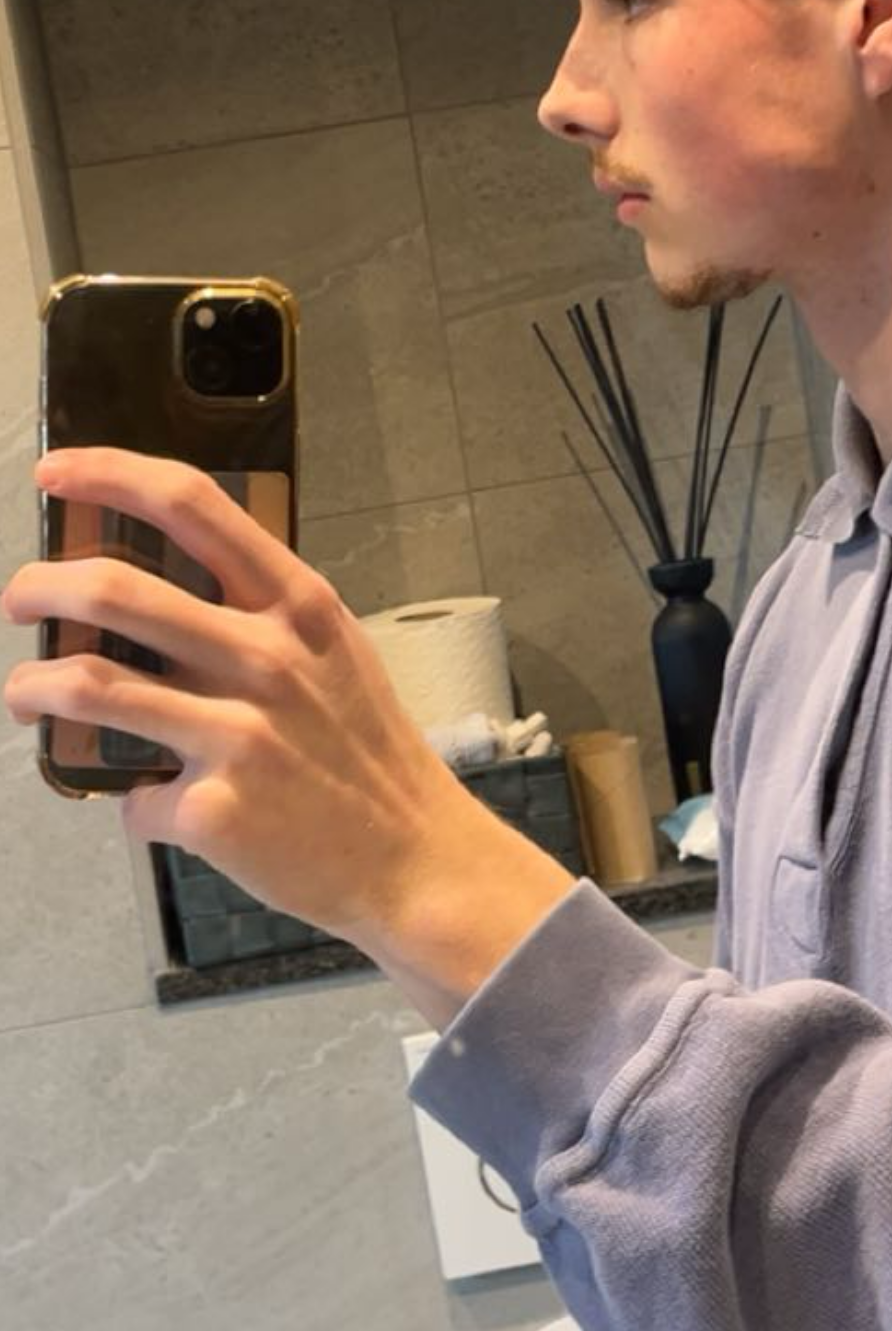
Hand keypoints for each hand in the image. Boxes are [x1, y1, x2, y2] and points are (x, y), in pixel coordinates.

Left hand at [2, 448, 574, 1023]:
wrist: (413, 857)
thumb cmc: (366, 751)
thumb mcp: (334, 652)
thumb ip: (261, 615)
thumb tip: (158, 595)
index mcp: (296, 605)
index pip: (191, 505)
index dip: (109, 475)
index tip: (56, 473)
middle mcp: (265, 658)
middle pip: (116, 591)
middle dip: (40, 587)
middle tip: (21, 600)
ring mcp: (237, 735)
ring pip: (90, 686)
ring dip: (34, 685)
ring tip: (25, 694)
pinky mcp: (214, 812)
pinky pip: (132, 798)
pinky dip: (129, 802)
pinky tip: (147, 803)